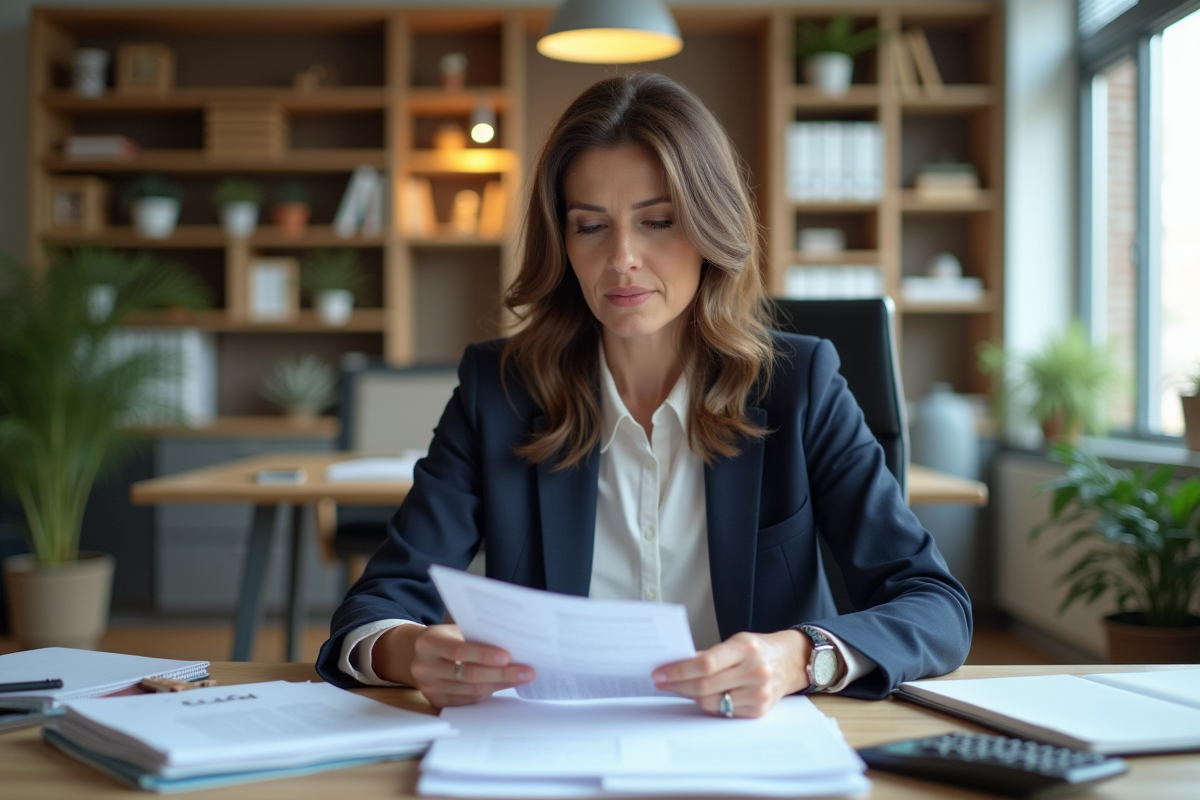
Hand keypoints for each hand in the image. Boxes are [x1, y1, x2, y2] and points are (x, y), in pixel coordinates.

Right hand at [376, 623, 535, 707]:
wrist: (418, 655)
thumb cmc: (445, 639)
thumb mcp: (454, 631)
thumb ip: (476, 637)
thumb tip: (513, 646)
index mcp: (428, 643)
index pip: (459, 651)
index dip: (484, 655)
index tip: (508, 656)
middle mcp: (424, 667)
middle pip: (468, 674)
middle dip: (501, 673)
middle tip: (526, 671)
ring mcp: (429, 687)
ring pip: (471, 690)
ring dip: (500, 684)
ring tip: (521, 678)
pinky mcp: (436, 701)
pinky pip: (468, 700)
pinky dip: (489, 692)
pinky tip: (504, 684)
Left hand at [651, 630, 810, 717]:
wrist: (790, 661)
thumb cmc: (757, 650)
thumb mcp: (735, 642)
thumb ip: (708, 655)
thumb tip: (674, 665)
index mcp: (745, 648)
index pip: (705, 664)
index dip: (678, 671)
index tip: (660, 673)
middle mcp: (755, 671)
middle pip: (705, 686)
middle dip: (677, 685)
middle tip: (661, 682)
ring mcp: (759, 693)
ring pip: (711, 702)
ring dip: (690, 696)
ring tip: (679, 688)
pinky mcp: (759, 710)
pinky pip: (724, 711)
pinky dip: (709, 704)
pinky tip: (701, 696)